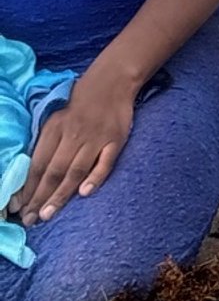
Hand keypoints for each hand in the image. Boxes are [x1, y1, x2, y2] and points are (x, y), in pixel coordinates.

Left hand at [15, 62, 137, 226]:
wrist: (112, 81)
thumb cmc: (80, 103)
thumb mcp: (56, 119)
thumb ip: (47, 144)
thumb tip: (34, 175)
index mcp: (54, 130)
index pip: (37, 164)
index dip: (27, 187)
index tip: (19, 207)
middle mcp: (73, 135)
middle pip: (53, 171)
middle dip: (40, 197)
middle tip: (30, 219)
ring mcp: (96, 138)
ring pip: (75, 170)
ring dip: (61, 194)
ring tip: (48, 213)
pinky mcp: (116, 140)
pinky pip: (105, 162)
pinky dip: (95, 177)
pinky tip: (85, 193)